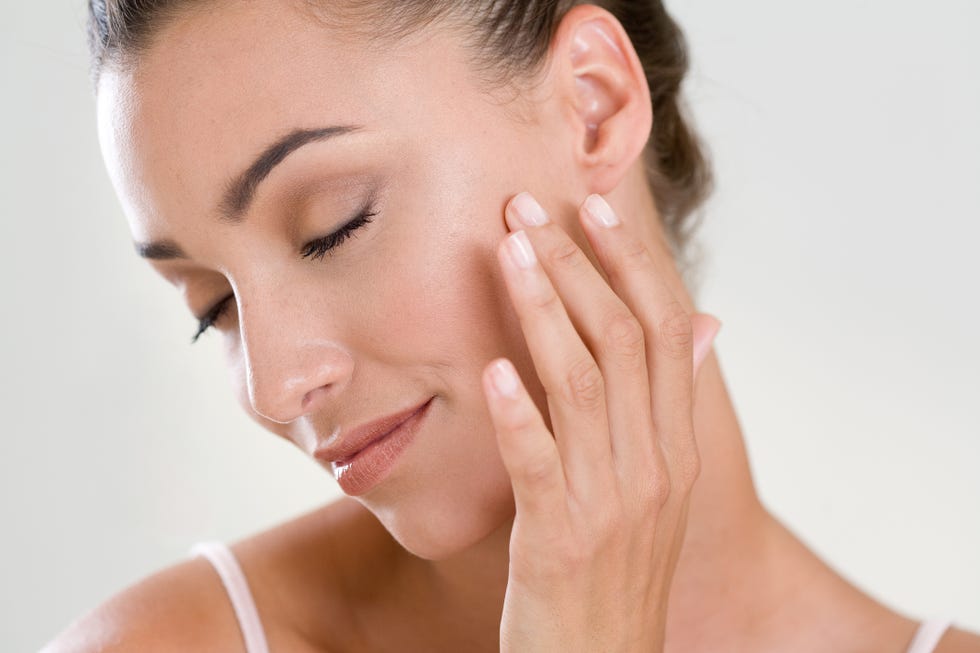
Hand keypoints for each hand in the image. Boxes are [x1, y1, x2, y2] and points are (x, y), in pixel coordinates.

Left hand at [481, 192, 720, 651]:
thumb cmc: (618, 566)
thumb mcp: (657, 486)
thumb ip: (669, 406)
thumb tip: (706, 329)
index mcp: (676, 444)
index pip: (667, 331)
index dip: (633, 262)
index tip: (595, 205)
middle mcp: (655, 464)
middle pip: (625, 340)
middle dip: (578, 265)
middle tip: (527, 207)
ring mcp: (611, 501)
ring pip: (582, 383)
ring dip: (544, 309)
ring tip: (509, 250)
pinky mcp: (559, 539)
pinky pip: (540, 463)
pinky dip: (520, 412)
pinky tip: (494, 369)